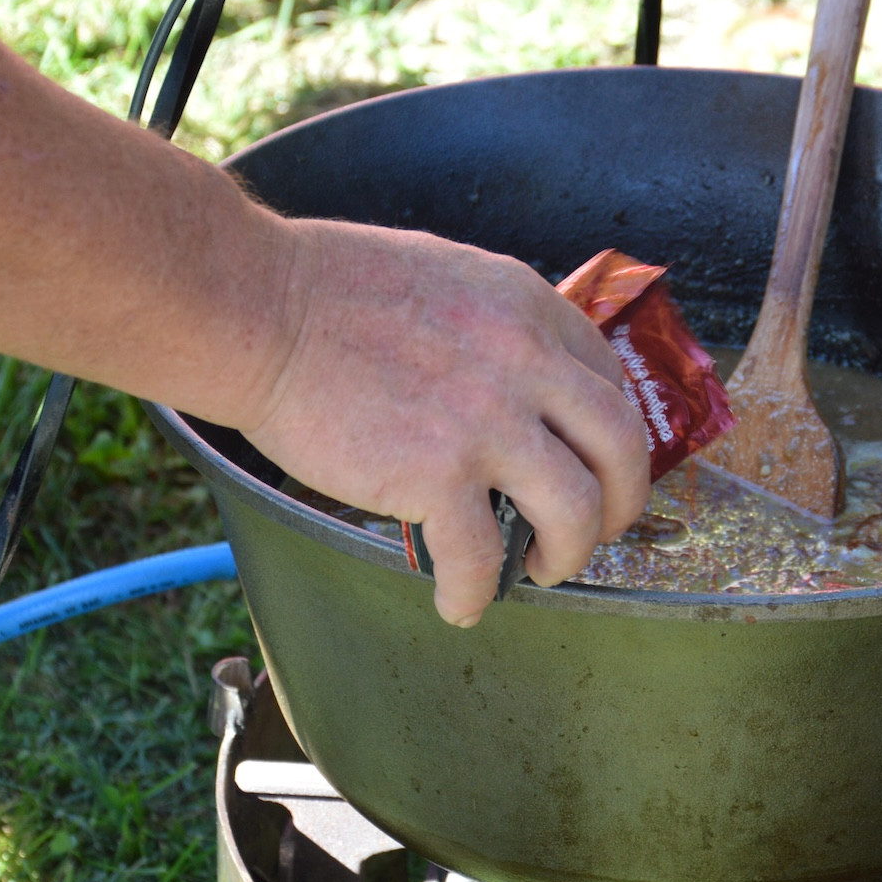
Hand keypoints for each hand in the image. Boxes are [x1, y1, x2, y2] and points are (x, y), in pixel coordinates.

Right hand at [240, 221, 649, 626]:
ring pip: (578, 510)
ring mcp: (488, 420)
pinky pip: (482, 557)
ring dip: (568, 554)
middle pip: (623, 448)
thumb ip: (495, 326)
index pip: (610, 380)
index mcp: (528, 308)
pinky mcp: (437, 475)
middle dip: (622, 502)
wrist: (258, 309)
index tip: (596, 463)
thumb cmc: (326, 288)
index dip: (610, 435)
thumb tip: (512, 378)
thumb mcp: (446, 277)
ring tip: (538, 569)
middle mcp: (526, 361)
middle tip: (599, 528)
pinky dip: (476, 594)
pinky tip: (460, 604)